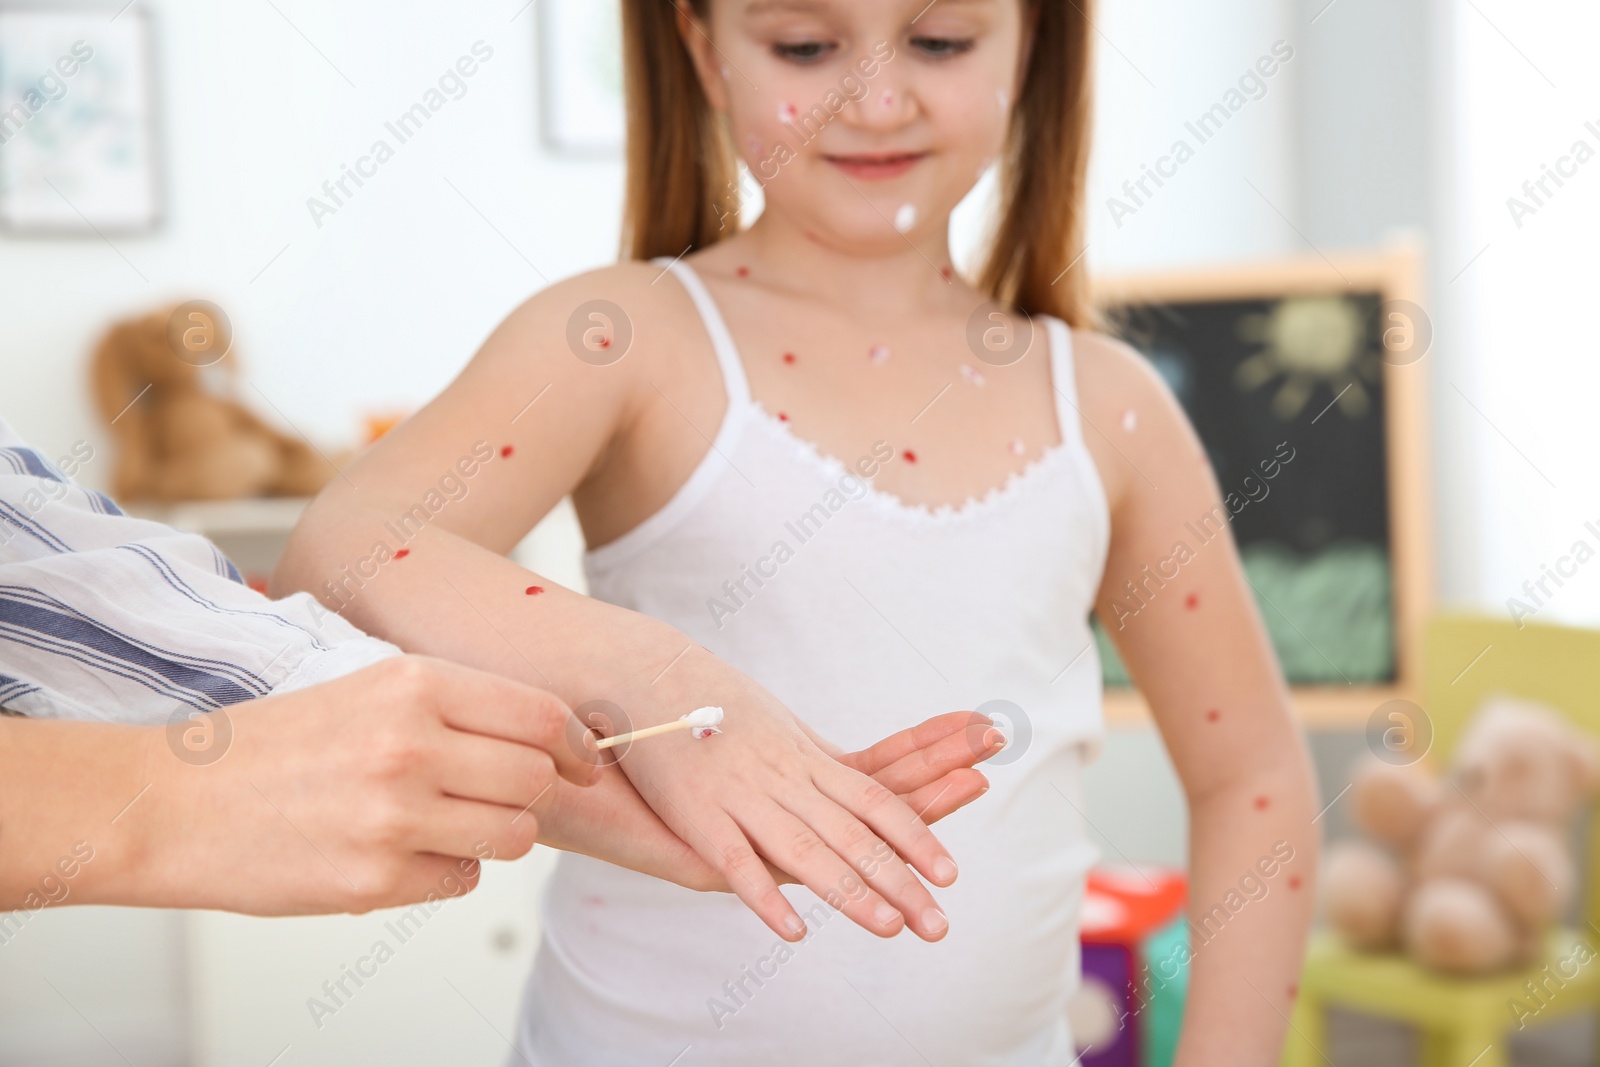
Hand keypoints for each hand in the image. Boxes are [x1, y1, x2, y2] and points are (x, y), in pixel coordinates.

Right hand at [130, 656, 598, 914]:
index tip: (582, 761)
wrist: (170, 803)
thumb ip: (453, 705)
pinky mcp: (374, 880)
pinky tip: (400, 853)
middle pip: (536, 779)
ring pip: (513, 836)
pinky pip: (462, 881)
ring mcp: (394, 817)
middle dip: (529, 792)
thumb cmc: (272, 744)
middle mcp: (411, 745)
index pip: (541, 715)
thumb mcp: (365, 687)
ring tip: (445, 822)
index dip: (575, 744)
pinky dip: (446, 872)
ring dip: (494, 834)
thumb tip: (548, 737)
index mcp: (412, 684)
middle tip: (494, 794)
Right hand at [597, 654, 996, 943]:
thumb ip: (814, 760)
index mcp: (807, 757)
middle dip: (899, 881)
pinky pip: (735, 860)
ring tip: (889, 929)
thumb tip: (860, 781)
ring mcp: (742, 794)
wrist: (646, 673)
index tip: (950, 875)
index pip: (877, 798)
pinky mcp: (696, 812)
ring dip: (849, 890)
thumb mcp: (777, 725)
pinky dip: (764, 894)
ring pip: (805, 848)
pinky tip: (793, 930)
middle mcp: (785, 775)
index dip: (917, 834)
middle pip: (853, 833)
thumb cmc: (713, 701)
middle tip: (939, 927)